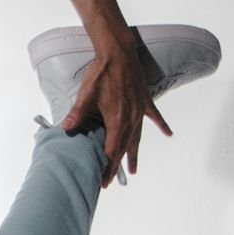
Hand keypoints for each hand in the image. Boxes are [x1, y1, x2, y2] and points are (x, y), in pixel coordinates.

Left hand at [61, 41, 172, 187]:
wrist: (118, 51)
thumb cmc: (101, 73)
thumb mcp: (85, 94)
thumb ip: (76, 113)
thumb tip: (64, 128)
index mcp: (117, 120)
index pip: (111, 151)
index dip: (106, 168)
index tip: (102, 182)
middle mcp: (131, 118)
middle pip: (123, 149)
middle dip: (115, 167)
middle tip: (109, 183)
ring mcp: (139, 110)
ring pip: (137, 138)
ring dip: (133, 155)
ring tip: (132, 171)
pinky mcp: (145, 100)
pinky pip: (154, 117)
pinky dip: (161, 126)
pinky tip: (169, 134)